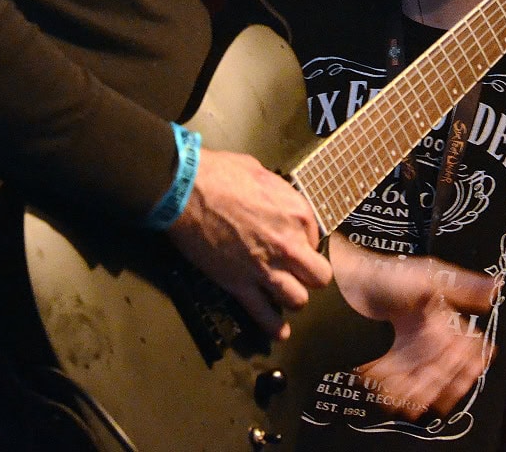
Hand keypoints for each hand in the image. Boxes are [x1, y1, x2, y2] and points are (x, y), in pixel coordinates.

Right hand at [164, 149, 330, 339]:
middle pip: (319, 276)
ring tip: (285, 294)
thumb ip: (279, 195)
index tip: (293, 241)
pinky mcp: (240, 285)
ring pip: (298, 300)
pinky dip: (273, 327)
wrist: (186, 190)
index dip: (304, 241)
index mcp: (296, 213)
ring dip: (293, 297)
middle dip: (310, 275)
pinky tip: (279, 331)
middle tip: (298, 271)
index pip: (317, 238)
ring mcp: (264, 268)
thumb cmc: (220, 174)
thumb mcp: (262, 173)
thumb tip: (280, 205)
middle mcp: (288, 245)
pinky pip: (264, 315)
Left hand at [330, 238, 497, 419]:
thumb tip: (496, 289)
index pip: (467, 349)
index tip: (471, 371)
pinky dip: (397, 393)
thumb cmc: (389, 275)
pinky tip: (395, 396)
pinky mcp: (385, 360)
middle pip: (445, 371)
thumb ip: (464, 287)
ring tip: (415, 397)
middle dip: (444, 382)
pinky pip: (396, 384)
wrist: (346, 284)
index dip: (471, 363)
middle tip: (439, 388)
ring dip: (421, 391)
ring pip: (422, 382)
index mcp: (442, 321)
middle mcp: (427, 339)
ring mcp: (407, 352)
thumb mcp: (430, 276)